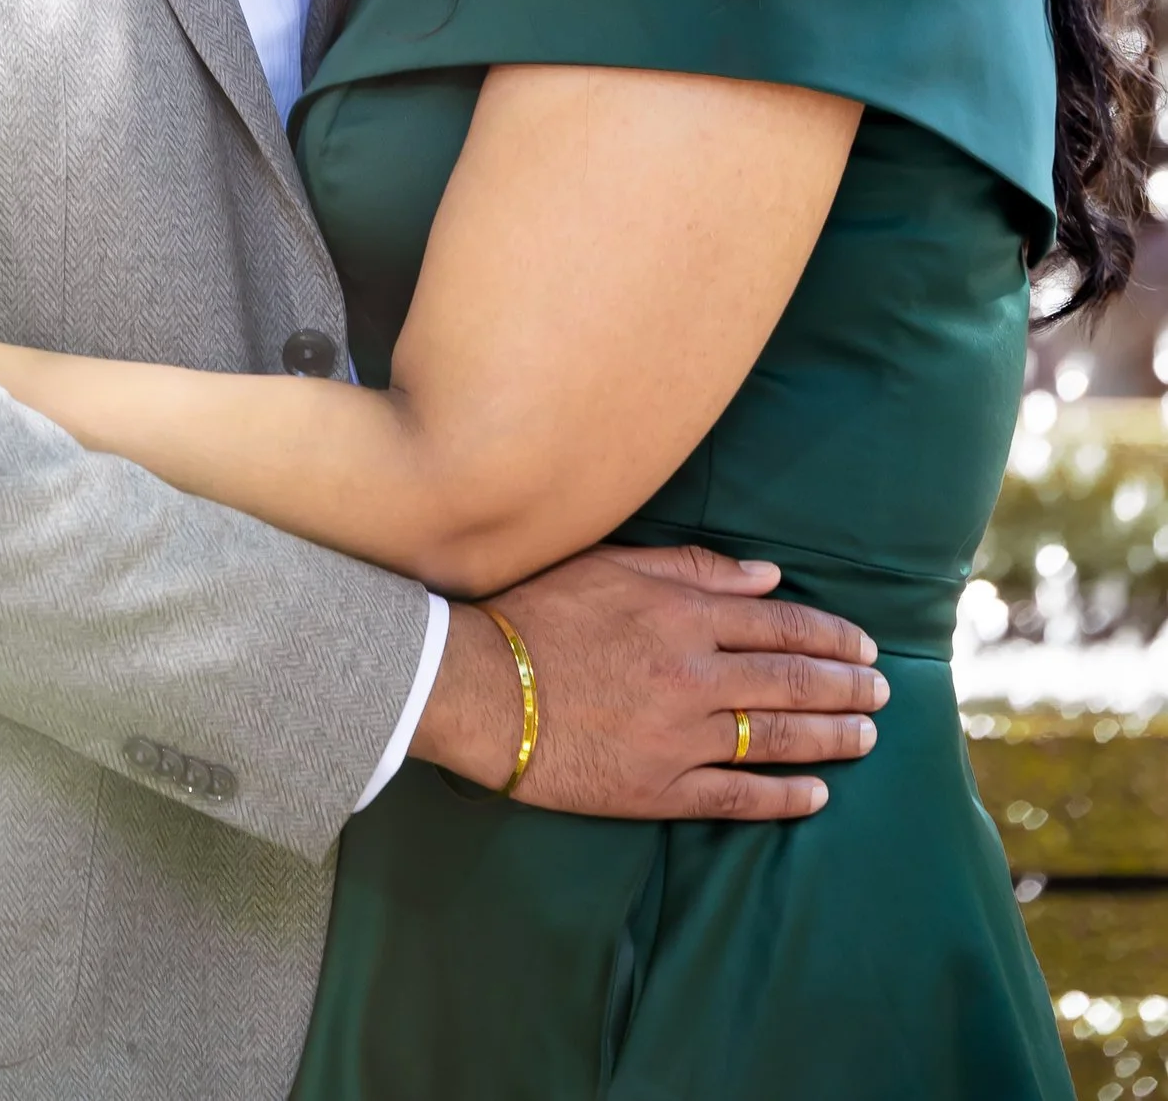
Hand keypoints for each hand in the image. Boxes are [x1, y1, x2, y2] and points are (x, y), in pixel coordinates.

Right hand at [409, 543, 885, 820]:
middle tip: (883, 692)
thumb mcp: (611, 566)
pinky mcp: (659, 788)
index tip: (864, 644)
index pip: (779, 624)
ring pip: (776, 738)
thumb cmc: (537, 613)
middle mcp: (693, 677)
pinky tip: (816, 797)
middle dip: (845, 686)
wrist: (480, 687)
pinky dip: (782, 797)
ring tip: (866, 736)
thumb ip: (692, 569)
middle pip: (790, 681)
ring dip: (830, 737)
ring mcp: (680, 738)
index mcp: (683, 617)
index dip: (829, 635)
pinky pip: (736, 796)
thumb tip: (768, 578)